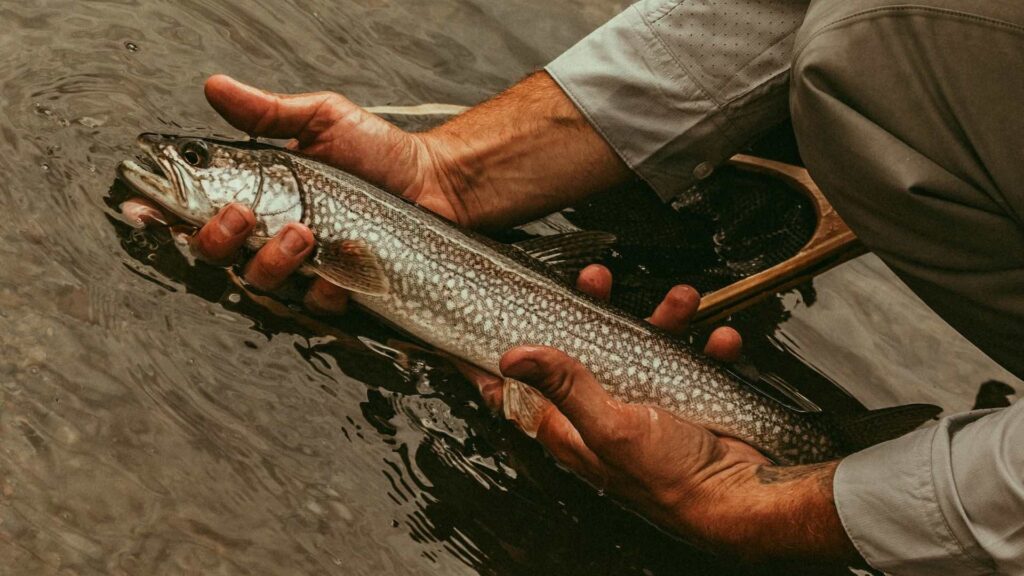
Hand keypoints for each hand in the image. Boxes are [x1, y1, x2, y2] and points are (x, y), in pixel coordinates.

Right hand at [122, 73, 461, 305]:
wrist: (434, 183)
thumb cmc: (379, 153)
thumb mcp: (323, 121)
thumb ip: (268, 113)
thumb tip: (214, 87)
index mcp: (258, 196)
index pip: (195, 212)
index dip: (161, 216)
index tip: (143, 210)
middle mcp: (271, 235)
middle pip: (215, 257)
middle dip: (218, 239)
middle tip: (245, 214)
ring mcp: (305, 267)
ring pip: (261, 284)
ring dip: (273, 260)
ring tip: (306, 230)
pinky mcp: (340, 290)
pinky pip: (316, 303)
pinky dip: (327, 285)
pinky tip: (345, 261)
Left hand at [491, 292, 859, 563]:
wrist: (743, 499)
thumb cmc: (673, 481)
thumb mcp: (610, 428)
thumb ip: (565, 388)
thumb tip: (514, 358)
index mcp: (573, 429)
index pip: (523, 392)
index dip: (505, 360)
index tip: (494, 323)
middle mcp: (604, 417)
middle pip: (584, 354)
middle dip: (593, 312)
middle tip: (596, 281)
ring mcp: (645, 407)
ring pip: (643, 348)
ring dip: (665, 320)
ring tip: (681, 301)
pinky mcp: (685, 403)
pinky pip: (692, 364)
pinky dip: (708, 350)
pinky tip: (719, 343)